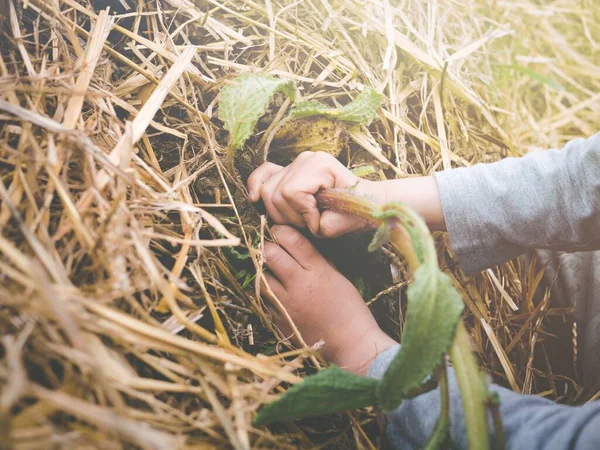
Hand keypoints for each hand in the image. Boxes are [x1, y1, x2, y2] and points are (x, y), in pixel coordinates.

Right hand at [248, 152, 384, 236]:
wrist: (367, 201)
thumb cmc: (358, 212)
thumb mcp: (341, 224)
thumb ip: (319, 226)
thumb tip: (293, 223)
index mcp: (320, 165)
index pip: (291, 193)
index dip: (302, 215)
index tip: (320, 223)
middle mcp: (305, 159)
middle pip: (275, 193)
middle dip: (290, 216)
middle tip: (310, 223)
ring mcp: (295, 162)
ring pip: (267, 190)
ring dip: (281, 212)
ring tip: (302, 218)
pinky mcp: (289, 170)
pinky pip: (262, 174)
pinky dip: (256, 186)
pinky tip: (254, 199)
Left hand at [261, 226, 395, 373]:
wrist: (351, 344)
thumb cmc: (350, 310)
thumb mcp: (339, 278)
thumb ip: (319, 261)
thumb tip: (300, 245)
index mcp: (318, 271)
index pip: (291, 240)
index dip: (280, 231)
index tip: (278, 231)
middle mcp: (299, 285)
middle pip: (270, 255)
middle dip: (267, 247)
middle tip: (270, 248)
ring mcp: (286, 304)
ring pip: (260, 278)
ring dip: (263, 271)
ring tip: (270, 271)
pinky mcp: (278, 321)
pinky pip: (263, 300)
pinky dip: (266, 294)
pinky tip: (274, 293)